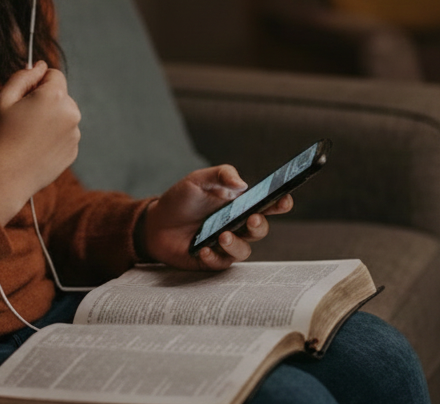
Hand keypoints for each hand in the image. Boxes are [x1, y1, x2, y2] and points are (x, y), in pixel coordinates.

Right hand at [0, 61, 80, 223]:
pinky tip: (34, 148)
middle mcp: (71, 113)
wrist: (4, 178)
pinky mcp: (73, 152)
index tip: (23, 97)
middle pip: (61, 95)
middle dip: (44, 101)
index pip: (54, 74)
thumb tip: (40, 65)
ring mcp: (74, 134)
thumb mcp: (3, 99)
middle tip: (22, 119)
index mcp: (55, 96)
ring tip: (27, 136)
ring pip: (62, 116)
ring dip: (50, 119)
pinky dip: (52, 137)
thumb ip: (23, 76)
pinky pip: (64, 135)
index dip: (37, 82)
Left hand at [137, 165, 293, 270]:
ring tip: (221, 236)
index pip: (266, 205)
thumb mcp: (198, 180)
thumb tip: (243, 184)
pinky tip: (202, 249)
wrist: (155, 223)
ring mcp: (225, 244)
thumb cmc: (181, 199)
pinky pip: (221, 263)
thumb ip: (220, 175)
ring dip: (235, 244)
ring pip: (243, 250)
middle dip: (259, 225)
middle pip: (260, 229)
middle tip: (251, 219)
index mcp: (239, 205)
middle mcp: (237, 226)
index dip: (280, 203)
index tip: (284, 200)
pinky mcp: (212, 260)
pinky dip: (213, 256)